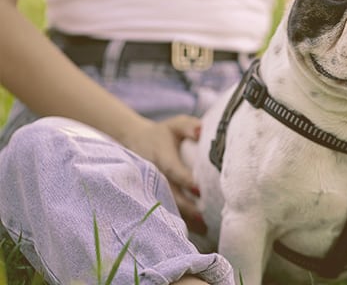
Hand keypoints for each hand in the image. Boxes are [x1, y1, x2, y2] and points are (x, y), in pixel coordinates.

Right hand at [124, 115, 206, 233]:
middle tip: (206, 219)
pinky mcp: (150, 195)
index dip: (185, 179)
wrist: (133, 140)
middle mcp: (153, 174)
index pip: (173, 169)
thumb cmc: (162, 133)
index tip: (199, 189)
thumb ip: (188, 126)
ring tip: (204, 230)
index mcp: (160, 156)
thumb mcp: (174, 124)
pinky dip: (177, 220)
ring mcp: (150, 186)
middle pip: (170, 194)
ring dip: (184, 218)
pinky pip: (163, 209)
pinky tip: (193, 230)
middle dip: (187, 208)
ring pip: (166, 205)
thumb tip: (201, 131)